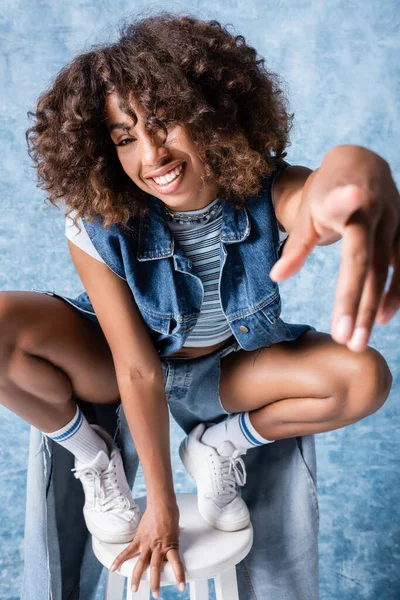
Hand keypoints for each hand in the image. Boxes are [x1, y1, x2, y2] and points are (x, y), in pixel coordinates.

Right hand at [110, 502, 185, 597]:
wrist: (162, 504)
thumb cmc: (170, 514)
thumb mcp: (176, 529)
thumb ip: (174, 536)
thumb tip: (177, 532)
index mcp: (170, 546)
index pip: (176, 564)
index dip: (179, 576)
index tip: (181, 586)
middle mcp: (158, 548)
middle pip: (155, 569)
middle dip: (155, 583)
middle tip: (156, 594)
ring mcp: (147, 544)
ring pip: (141, 564)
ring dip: (137, 578)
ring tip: (134, 589)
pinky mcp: (138, 539)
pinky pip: (128, 551)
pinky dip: (120, 560)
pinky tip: (113, 568)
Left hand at [269, 146, 399, 351]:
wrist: (361, 164)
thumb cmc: (327, 192)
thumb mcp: (309, 213)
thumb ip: (297, 246)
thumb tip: (276, 277)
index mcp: (345, 198)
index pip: (343, 210)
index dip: (346, 201)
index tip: (351, 195)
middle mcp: (375, 210)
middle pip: (366, 261)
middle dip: (355, 302)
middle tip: (345, 340)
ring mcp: (394, 222)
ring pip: (387, 271)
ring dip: (374, 307)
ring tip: (359, 341)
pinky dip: (394, 294)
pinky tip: (382, 319)